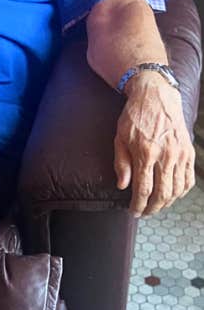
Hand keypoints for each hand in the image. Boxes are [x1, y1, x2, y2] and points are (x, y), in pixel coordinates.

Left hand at [114, 73, 195, 216]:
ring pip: (177, 189)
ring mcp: (180, 154)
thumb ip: (121, 163)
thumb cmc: (135, 116)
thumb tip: (122, 186)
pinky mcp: (188, 152)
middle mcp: (165, 155)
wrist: (156, 96)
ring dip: (167, 202)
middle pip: (162, 194)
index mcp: (146, 153)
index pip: (143, 189)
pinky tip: (172, 194)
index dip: (138, 205)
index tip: (133, 211)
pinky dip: (181, 191)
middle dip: (152, 208)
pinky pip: (188, 179)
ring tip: (156, 206)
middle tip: (144, 212)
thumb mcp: (120, 137)